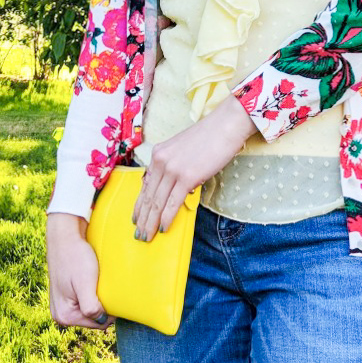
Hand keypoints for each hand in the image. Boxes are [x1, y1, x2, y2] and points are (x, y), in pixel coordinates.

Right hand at [46, 212, 115, 329]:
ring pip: (90, 308)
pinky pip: (85, 300)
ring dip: (98, 298)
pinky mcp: (66, 294)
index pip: (98, 324)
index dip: (110, 311)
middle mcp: (61, 314)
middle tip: (106, 286)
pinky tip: (94, 281)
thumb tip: (102, 321)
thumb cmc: (75, 257)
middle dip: (103, 305)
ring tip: (99, 282)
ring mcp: (62, 304)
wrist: (65, 235)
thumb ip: (91, 307)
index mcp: (64, 316)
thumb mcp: (85, 284)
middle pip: (93, 318)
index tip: (115, 294)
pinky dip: (92, 292)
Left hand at [132, 95, 257, 241]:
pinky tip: (163, 228)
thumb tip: (172, 189)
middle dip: (143, 218)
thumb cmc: (209, 137)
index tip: (136, 218)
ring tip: (147, 237)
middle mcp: (161, 161)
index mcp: (158, 153)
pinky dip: (166, 218)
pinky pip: (172, 203)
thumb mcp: (181, 149)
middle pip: (148, 196)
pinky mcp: (186, 177)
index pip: (145, 185)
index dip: (139, 204)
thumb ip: (172, 166)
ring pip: (157, 202)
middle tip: (139, 234)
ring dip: (151, 222)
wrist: (225, 126)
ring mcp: (173, 169)